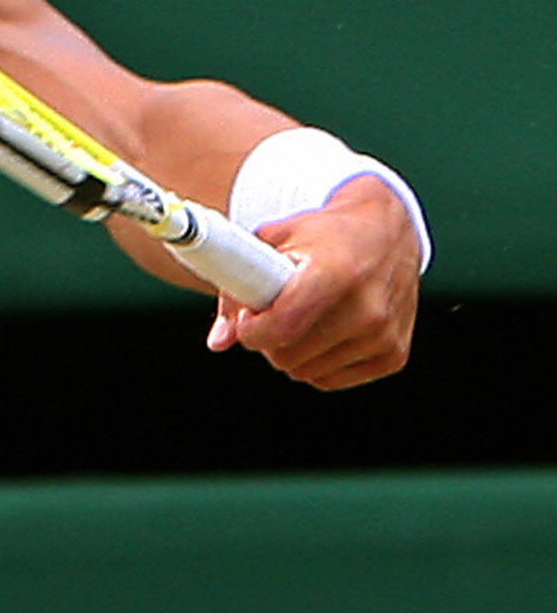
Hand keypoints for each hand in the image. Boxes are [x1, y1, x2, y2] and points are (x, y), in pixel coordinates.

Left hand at [208, 176, 419, 387]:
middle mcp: (368, 308)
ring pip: (304, 372)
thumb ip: (238, 286)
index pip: (278, 327)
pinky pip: (329, 380)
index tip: (250, 315)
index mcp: (337, 273)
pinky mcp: (393, 356)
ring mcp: (384, 336)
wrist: (388, 232)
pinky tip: (328, 331)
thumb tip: (219, 341)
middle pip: (285, 355)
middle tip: (277, 313)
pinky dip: (318, 362)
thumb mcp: (275, 240)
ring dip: (292, 351)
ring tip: (305, 317)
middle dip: (269, 339)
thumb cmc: (322, 234)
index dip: (252, 328)